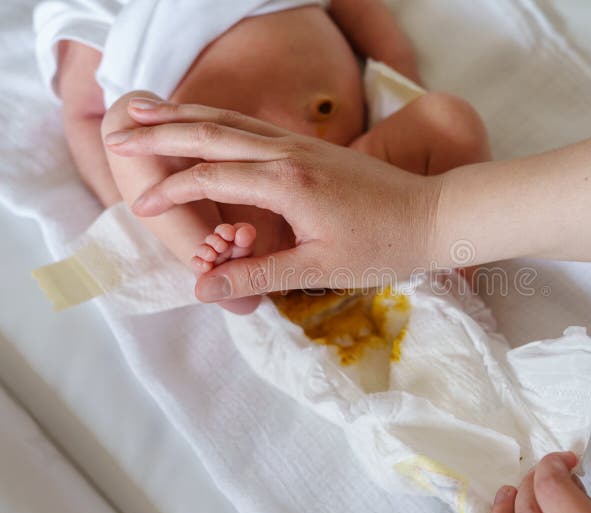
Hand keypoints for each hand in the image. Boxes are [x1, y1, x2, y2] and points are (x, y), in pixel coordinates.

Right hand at [105, 98, 441, 300]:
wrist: (435, 214)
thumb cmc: (384, 245)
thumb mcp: (321, 268)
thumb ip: (258, 274)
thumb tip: (205, 288)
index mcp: (286, 183)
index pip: (211, 180)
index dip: (171, 194)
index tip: (139, 208)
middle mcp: (288, 153)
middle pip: (213, 135)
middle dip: (163, 135)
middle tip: (119, 131)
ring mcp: (301, 145)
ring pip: (233, 122)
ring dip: (187, 117)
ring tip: (149, 111)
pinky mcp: (312, 147)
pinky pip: (254, 127)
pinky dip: (221, 122)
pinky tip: (208, 124)